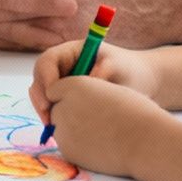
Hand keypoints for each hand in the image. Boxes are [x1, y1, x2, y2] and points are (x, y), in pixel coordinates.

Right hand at [29, 40, 159, 117]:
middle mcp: (63, 66)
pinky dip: (53, 116)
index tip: (52, 96)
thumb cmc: (130, 70)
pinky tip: (62, 128)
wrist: (142, 84)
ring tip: (53, 127)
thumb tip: (89, 78)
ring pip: (42, 95)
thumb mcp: (118, 66)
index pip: (47, 61)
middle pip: (39, 79)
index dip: (45, 78)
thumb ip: (102, 69)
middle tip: (47, 119)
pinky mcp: (67, 98)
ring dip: (44, 110)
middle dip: (40, 98)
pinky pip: (53, 106)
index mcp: (71, 52)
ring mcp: (63, 82)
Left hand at [33, 74, 169, 176]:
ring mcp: (62, 130)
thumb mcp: (109, 91)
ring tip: (101, 133)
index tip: (84, 102)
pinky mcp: (67, 151)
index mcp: (73, 85)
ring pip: (60, 129)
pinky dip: (79, 146)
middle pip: (56, 109)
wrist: (146, 141)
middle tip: (95, 121)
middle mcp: (62, 105)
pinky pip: (68, 146)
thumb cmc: (135, 113)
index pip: (56, 89)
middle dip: (69, 114)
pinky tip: (100, 145)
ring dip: (73, 131)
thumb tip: (71, 104)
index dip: (69, 96)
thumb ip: (86, 94)